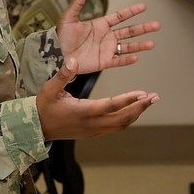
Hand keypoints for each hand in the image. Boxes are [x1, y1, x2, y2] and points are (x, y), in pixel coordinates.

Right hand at [36, 58, 158, 140]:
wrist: (38, 128)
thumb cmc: (44, 106)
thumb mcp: (49, 88)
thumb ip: (63, 75)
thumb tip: (73, 61)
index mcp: (83, 111)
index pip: (110, 106)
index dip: (127, 100)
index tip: (142, 93)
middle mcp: (92, 123)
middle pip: (122, 118)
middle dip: (140, 108)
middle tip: (155, 97)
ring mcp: (94, 130)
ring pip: (121, 124)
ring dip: (137, 113)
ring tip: (149, 101)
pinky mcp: (94, 132)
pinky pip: (116, 127)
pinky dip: (128, 118)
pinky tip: (134, 109)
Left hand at [55, 0, 159, 73]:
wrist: (55, 54)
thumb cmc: (60, 36)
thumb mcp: (68, 18)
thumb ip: (78, 3)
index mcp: (100, 24)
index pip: (120, 17)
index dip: (132, 11)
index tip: (144, 7)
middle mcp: (106, 36)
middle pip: (129, 31)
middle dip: (143, 28)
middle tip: (157, 25)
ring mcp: (106, 49)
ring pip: (127, 46)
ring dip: (139, 45)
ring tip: (151, 44)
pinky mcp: (103, 62)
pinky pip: (118, 61)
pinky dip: (127, 60)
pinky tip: (136, 57)